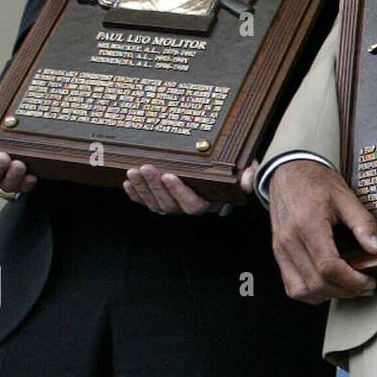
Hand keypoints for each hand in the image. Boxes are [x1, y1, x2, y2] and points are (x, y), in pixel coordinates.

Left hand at [122, 162, 257, 214]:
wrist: (223, 173)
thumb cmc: (233, 171)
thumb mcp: (246, 169)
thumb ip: (248, 175)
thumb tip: (247, 182)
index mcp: (208, 203)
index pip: (192, 205)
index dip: (179, 192)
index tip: (170, 175)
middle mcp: (188, 208)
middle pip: (169, 203)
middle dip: (155, 186)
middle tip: (146, 168)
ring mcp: (173, 206)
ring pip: (155, 203)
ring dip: (143, 188)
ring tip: (133, 171)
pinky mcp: (161, 201)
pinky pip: (146, 202)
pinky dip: (135, 195)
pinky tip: (128, 183)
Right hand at [268, 159, 376, 302]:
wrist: (288, 172)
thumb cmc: (316, 182)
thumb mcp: (345, 197)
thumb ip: (363, 224)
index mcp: (308, 224)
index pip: (328, 267)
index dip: (351, 281)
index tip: (369, 281)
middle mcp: (290, 241)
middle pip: (316, 284)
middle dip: (345, 291)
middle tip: (365, 285)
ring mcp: (281, 249)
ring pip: (301, 291)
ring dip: (327, 295)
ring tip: (347, 286)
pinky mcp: (278, 254)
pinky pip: (291, 285)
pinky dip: (311, 292)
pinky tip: (328, 284)